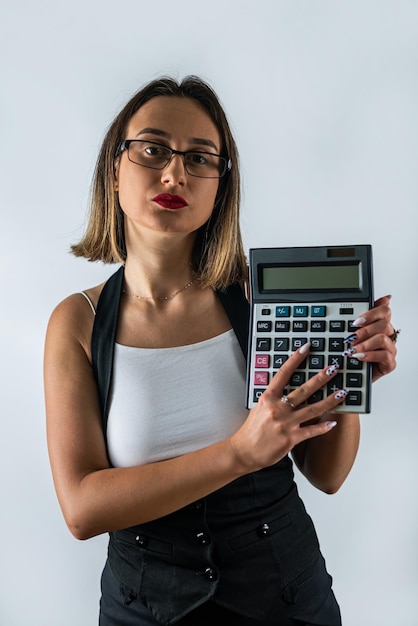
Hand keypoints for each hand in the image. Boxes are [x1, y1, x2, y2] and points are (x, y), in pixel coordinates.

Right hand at [229, 344, 346, 472]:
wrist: (243, 451)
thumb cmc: (251, 430)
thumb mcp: (259, 408)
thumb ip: (273, 399)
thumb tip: (286, 390)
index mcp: (268, 398)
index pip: (283, 374)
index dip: (295, 360)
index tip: (306, 348)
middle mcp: (277, 409)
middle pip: (302, 390)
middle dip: (320, 378)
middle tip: (333, 368)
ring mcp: (285, 424)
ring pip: (311, 409)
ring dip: (329, 401)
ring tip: (342, 393)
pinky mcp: (290, 439)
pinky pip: (310, 431)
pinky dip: (323, 427)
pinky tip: (333, 422)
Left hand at [342, 295, 397, 381]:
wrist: (347, 373)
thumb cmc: (351, 351)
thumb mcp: (349, 331)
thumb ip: (359, 315)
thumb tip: (378, 299)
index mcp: (378, 324)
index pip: (384, 311)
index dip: (371, 314)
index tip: (356, 321)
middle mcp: (386, 335)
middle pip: (384, 324)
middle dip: (364, 330)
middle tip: (350, 337)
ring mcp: (388, 349)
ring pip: (383, 339)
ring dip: (365, 344)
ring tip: (352, 349)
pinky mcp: (389, 363)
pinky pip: (385, 356)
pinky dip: (370, 355)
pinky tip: (360, 356)